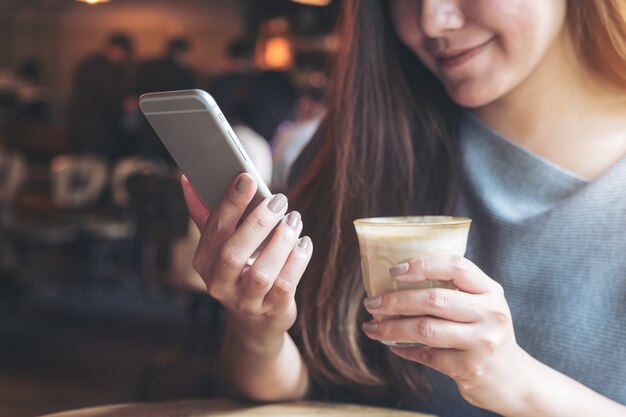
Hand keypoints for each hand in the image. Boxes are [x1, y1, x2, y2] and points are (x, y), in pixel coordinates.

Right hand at [181, 173, 312, 345]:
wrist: (255, 321)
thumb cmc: (238, 270)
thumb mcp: (221, 245)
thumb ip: (207, 213)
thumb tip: (188, 178)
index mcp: (204, 261)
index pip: (214, 229)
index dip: (230, 202)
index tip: (247, 178)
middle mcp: (220, 284)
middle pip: (235, 253)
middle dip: (258, 223)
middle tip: (279, 200)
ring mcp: (246, 301)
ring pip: (262, 272)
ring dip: (281, 241)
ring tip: (294, 220)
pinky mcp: (272, 310)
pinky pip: (285, 285)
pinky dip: (298, 260)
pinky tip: (304, 242)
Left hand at [362, 254, 531, 414]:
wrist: (513, 380)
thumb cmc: (484, 333)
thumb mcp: (480, 305)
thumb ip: (452, 289)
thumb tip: (396, 278)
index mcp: (490, 290)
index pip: (455, 266)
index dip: (422, 265)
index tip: (393, 271)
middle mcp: (490, 313)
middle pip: (433, 299)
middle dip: (394, 301)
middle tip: (371, 303)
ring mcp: (482, 342)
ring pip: (425, 329)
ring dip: (391, 328)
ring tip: (371, 327)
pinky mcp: (470, 368)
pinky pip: (427, 356)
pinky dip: (404, 349)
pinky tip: (392, 345)